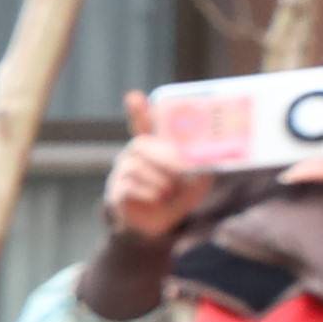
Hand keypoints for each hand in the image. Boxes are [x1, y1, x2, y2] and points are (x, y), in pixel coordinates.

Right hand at [105, 106, 203, 237]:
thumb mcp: (198, 180)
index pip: (144, 123)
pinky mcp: (117, 190)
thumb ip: (202, 167)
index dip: (139, 110)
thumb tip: (205, 160)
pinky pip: (134, 186)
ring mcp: (123, 170)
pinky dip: (152, 195)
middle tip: (184, 171)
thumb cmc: (180, 195)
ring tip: (169, 192)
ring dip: (163, 183)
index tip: (133, 97)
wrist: (161, 224)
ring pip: (140, 168)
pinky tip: (156, 200)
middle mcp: (135, 153)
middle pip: (143, 144)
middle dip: (166, 157)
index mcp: (156, 145)